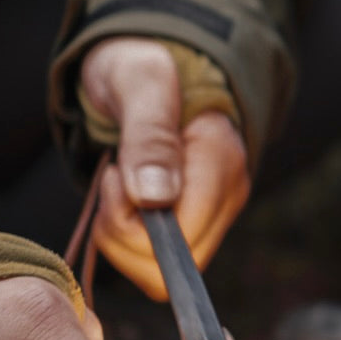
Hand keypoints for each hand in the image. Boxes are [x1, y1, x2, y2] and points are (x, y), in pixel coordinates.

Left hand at [79, 37, 249, 300]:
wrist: (153, 65)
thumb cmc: (142, 66)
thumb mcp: (138, 82)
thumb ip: (149, 136)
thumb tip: (155, 199)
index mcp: (221, 163)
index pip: (183, 243)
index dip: (134, 227)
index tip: (118, 176)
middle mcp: (226, 197)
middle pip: (170, 270)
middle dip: (123, 235)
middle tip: (114, 180)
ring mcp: (214, 215)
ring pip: (158, 274)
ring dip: (120, 236)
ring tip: (120, 182)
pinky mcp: (195, 225)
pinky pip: (153, 263)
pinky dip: (125, 237)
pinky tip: (127, 196)